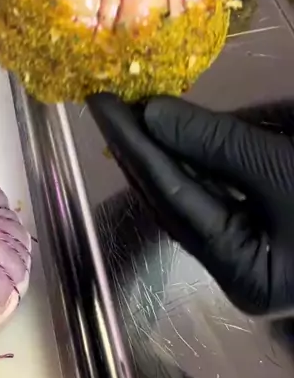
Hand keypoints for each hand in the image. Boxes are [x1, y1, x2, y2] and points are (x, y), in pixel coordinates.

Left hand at [88, 93, 293, 314]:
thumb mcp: (280, 171)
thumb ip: (218, 146)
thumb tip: (151, 115)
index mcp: (240, 274)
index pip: (170, 197)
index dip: (134, 144)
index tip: (102, 103)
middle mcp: (235, 273)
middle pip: (174, 202)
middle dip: (139, 149)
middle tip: (108, 103)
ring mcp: (250, 257)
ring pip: (194, 200)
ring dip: (163, 155)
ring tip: (132, 114)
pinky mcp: (265, 237)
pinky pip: (218, 199)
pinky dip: (196, 165)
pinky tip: (175, 138)